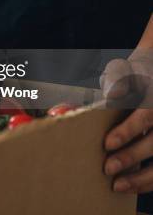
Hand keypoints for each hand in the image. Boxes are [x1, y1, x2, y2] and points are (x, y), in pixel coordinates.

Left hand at [101, 49, 152, 192]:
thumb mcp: (130, 67)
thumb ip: (119, 76)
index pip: (145, 115)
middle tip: (108, 167)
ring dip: (143, 177)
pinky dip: (149, 181)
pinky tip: (133, 187)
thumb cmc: (139, 75)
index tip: (107, 144)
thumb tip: (113, 93)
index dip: (127, 131)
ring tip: (118, 185)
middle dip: (132, 156)